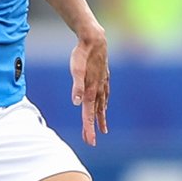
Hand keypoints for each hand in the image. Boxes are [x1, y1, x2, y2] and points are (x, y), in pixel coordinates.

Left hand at [69, 27, 109, 145]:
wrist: (95, 39)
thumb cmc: (82, 54)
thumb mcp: (76, 69)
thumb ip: (77, 86)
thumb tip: (76, 103)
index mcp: (91, 90)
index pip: (88, 114)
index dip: (88, 129)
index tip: (90, 141)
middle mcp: (98, 89)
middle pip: (94, 113)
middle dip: (92, 127)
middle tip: (90, 141)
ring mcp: (102, 84)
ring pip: (101, 105)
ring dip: (101, 117)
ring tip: (102, 129)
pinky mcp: (103, 78)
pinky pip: (105, 95)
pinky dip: (104, 104)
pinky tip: (104, 105)